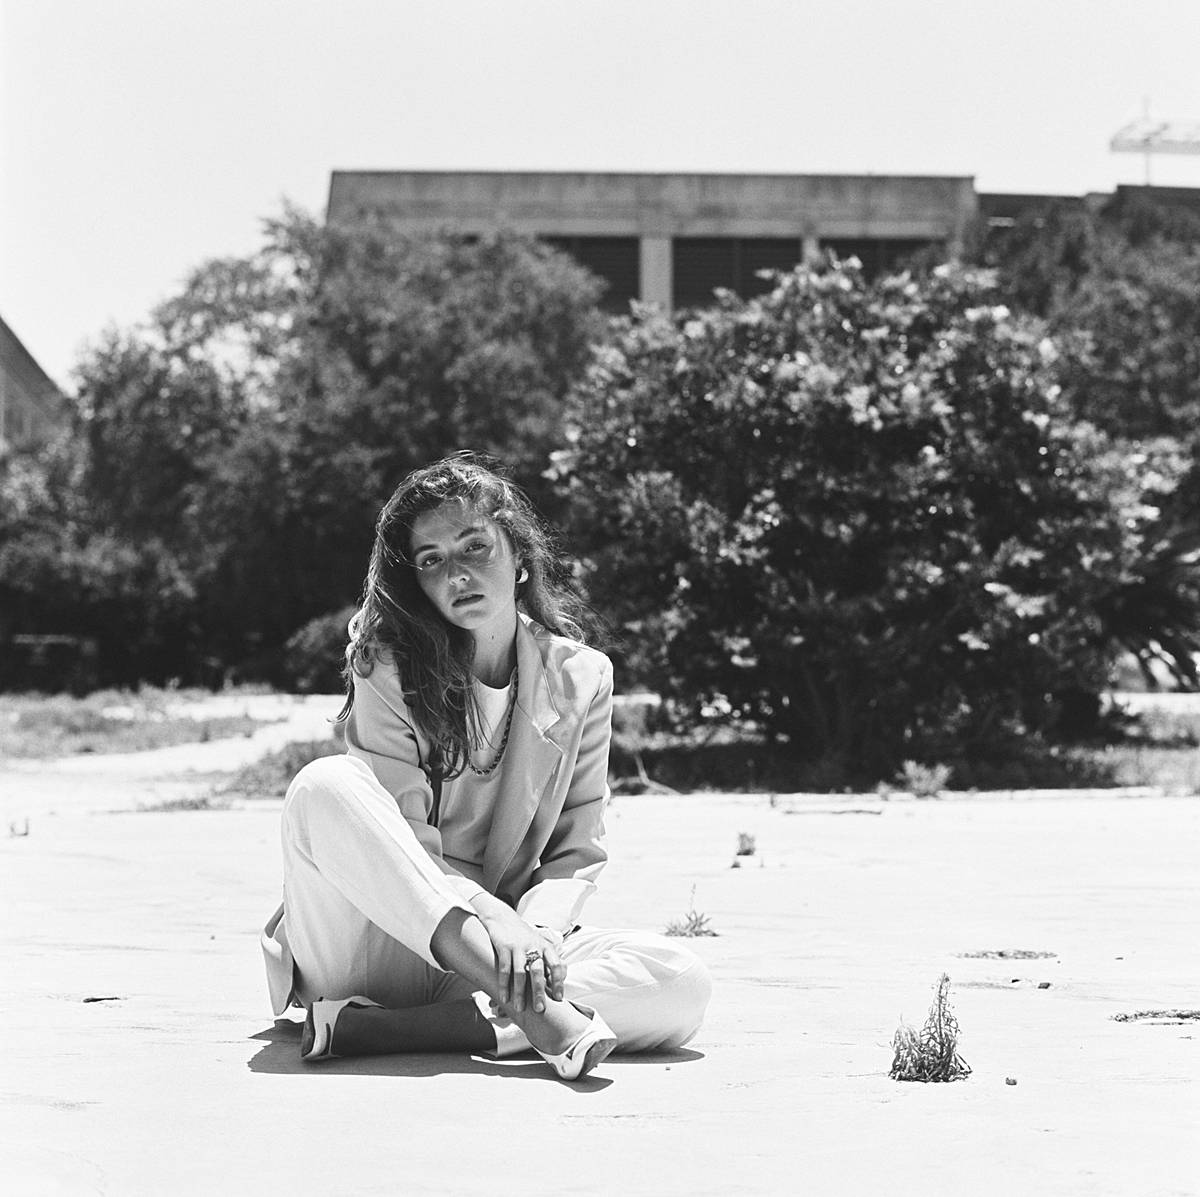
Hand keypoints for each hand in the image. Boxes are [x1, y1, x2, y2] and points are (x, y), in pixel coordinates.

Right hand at [471, 898, 565, 1013]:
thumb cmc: (524, 936)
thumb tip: (561, 980)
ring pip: (520, 972)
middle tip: (539, 1009)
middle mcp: (534, 946)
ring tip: (519, 1008)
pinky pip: (504, 969)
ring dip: (520, 992)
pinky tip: (504, 997)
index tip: (559, 998)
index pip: (556, 965)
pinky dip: (504, 985)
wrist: (503, 918)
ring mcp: (518, 946)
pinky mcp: (504, 947)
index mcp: (546, 946)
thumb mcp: (540, 944)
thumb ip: (550, 961)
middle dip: (539, 991)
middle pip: (538, 971)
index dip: (559, 982)